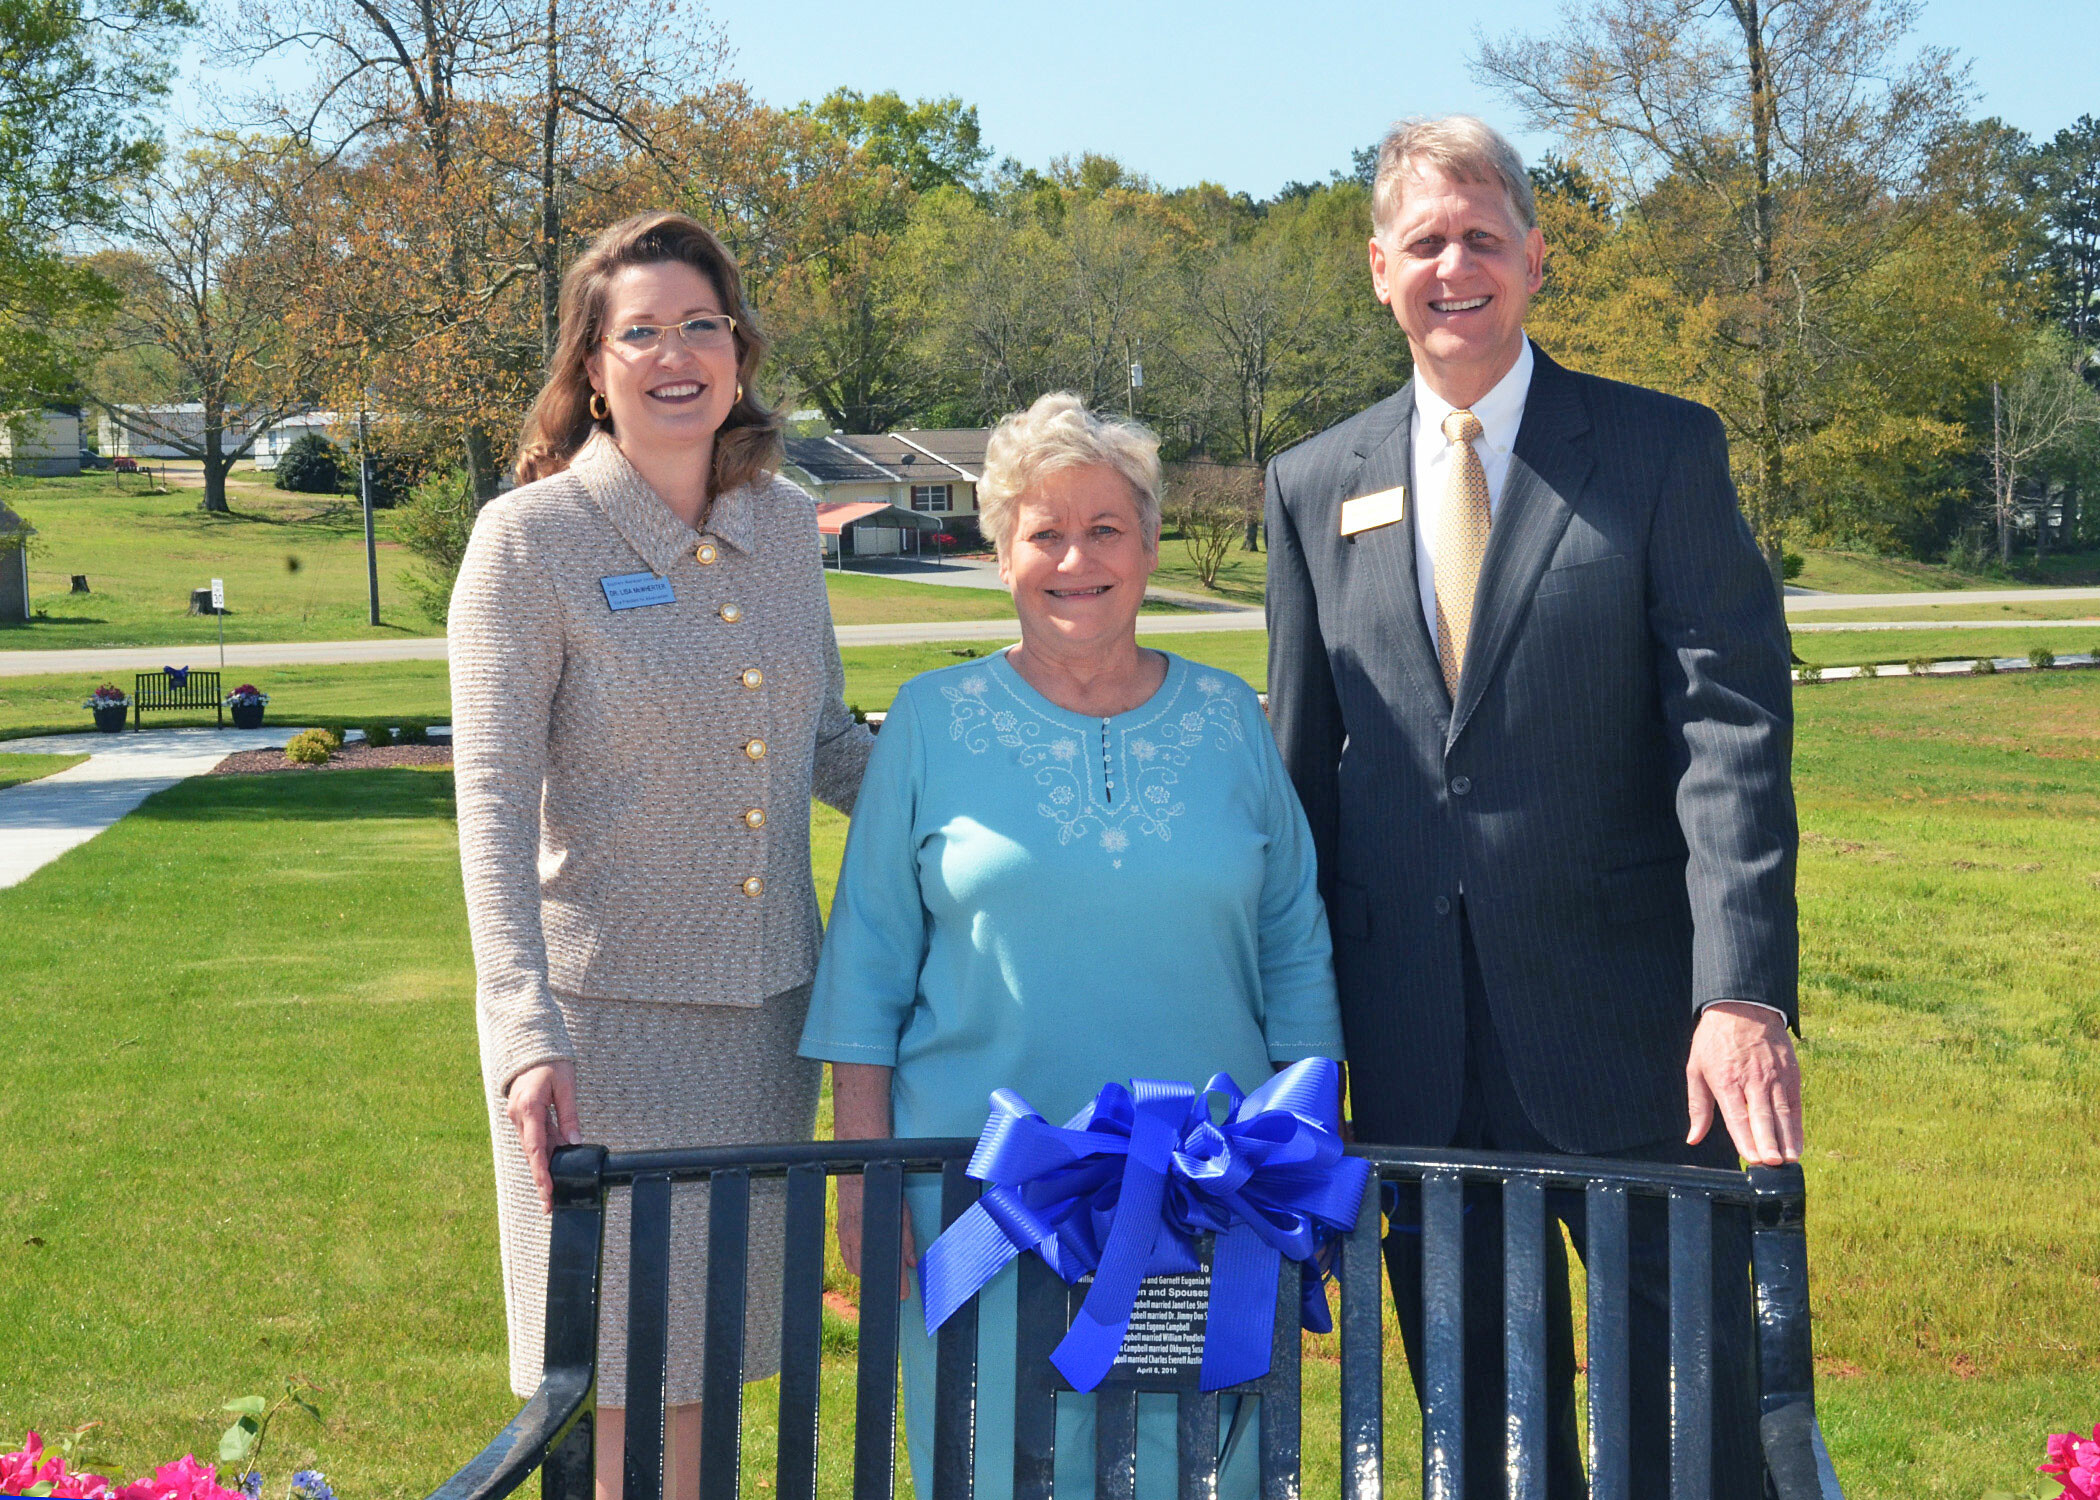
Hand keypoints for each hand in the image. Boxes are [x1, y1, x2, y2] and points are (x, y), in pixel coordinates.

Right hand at [506, 1059, 580, 1213]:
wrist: (530, 1046)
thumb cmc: (550, 1061)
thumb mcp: (566, 1085)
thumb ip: (569, 1115)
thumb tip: (574, 1142)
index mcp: (529, 1107)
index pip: (536, 1147)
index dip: (542, 1172)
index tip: (548, 1191)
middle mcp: (518, 1115)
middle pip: (532, 1154)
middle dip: (541, 1180)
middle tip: (549, 1205)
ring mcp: (518, 1116)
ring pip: (532, 1148)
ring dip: (542, 1169)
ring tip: (550, 1194)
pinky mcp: (522, 1115)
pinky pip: (533, 1138)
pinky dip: (543, 1153)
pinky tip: (552, 1169)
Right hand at [834, 1174, 916, 1301]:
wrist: (858, 1177)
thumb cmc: (882, 1192)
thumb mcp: (903, 1213)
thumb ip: (907, 1240)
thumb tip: (912, 1262)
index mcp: (882, 1234)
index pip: (893, 1266)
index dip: (900, 1283)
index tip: (904, 1293)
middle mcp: (863, 1239)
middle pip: (874, 1271)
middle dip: (885, 1280)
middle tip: (896, 1284)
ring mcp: (849, 1238)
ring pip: (858, 1269)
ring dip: (870, 1274)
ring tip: (881, 1274)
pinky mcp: (841, 1235)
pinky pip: (848, 1260)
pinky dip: (856, 1266)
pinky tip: (864, 1265)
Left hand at [1687, 1002, 1802, 1166]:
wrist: (1743, 1007)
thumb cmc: (1714, 1041)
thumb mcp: (1696, 1068)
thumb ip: (1698, 1106)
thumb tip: (1693, 1138)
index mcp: (1725, 1079)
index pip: (1736, 1115)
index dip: (1744, 1138)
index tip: (1751, 1158)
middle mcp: (1752, 1079)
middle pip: (1761, 1115)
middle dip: (1768, 1142)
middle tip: (1772, 1164)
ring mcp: (1774, 1076)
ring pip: (1782, 1112)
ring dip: (1786, 1139)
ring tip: (1788, 1160)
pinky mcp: (1790, 1073)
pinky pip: (1795, 1104)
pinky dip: (1796, 1126)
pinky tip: (1796, 1144)